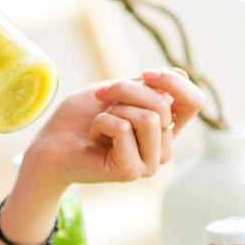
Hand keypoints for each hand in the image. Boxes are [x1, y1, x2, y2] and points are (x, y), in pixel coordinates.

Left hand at [18, 68, 204, 201]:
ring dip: (114, 109)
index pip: (193, 102)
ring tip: (99, 122)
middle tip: (101, 97)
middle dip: (126, 90)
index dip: (174, 82)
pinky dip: (102, 122)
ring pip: (149, 117)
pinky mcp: (131, 171)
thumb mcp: (116, 92)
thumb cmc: (80, 118)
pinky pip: (125, 129)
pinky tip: (94, 136)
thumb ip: (147, 87)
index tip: (146, 73)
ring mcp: (149, 163)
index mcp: (164, 127)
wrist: (50, 143)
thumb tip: (181, 75)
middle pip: (163, 103)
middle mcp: (162, 147)